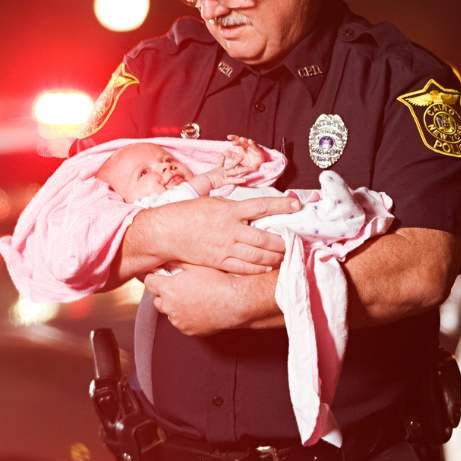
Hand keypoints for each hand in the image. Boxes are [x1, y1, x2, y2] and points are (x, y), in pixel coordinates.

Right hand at [133, 195, 300, 273]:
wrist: (164, 233)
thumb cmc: (183, 212)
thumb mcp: (206, 196)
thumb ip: (226, 196)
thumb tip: (241, 191)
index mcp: (228, 210)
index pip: (261, 206)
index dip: (282, 205)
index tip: (297, 204)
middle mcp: (230, 230)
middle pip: (266, 239)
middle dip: (282, 242)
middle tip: (292, 240)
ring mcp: (225, 248)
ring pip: (259, 256)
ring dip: (275, 257)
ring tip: (283, 254)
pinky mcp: (219, 262)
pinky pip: (245, 268)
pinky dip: (260, 268)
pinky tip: (267, 266)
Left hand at [144, 264, 244, 335]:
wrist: (236, 302)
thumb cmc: (218, 282)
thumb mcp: (195, 266)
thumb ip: (176, 263)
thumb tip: (166, 261)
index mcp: (168, 289)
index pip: (149, 282)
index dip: (154, 278)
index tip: (158, 276)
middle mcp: (170, 307)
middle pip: (157, 300)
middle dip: (164, 294)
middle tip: (178, 287)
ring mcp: (179, 321)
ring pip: (170, 313)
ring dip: (175, 306)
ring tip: (193, 298)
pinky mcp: (189, 330)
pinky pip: (182, 323)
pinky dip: (186, 317)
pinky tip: (199, 308)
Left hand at [226, 134, 266, 171]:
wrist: (260, 169)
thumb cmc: (249, 164)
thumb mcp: (240, 161)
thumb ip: (233, 156)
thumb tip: (224, 152)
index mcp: (243, 148)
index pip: (237, 142)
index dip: (233, 138)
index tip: (228, 137)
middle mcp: (248, 147)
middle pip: (241, 141)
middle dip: (236, 138)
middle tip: (230, 137)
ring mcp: (253, 149)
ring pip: (248, 143)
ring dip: (244, 141)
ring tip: (241, 139)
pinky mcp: (259, 152)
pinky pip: (256, 147)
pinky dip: (253, 144)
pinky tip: (250, 141)